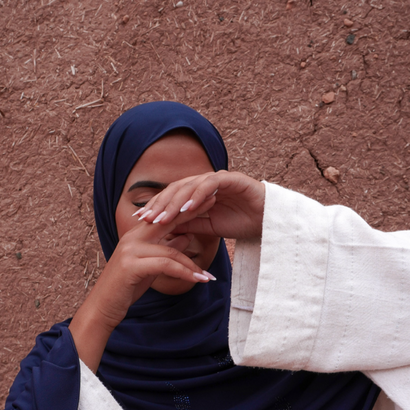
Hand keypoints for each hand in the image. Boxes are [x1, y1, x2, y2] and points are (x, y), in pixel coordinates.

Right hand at [69, 216, 214, 370]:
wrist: (102, 308)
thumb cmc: (126, 287)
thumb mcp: (150, 265)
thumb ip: (166, 249)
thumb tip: (187, 236)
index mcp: (136, 234)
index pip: (164, 216)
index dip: (185, 208)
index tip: (206, 200)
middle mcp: (132, 237)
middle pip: (168, 221)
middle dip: (192, 213)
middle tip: (214, 203)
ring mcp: (130, 250)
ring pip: (171, 250)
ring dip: (193, 265)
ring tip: (209, 277)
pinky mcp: (131, 266)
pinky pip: (166, 265)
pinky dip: (184, 273)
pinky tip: (198, 280)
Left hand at [136, 171, 264, 240]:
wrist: (269, 222)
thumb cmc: (241, 222)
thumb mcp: (209, 228)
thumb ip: (189, 225)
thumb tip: (164, 230)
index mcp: (198, 193)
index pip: (171, 197)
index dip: (156, 207)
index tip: (140, 220)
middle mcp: (205, 182)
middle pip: (176, 189)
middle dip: (159, 203)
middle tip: (145, 218)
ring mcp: (218, 178)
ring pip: (190, 185)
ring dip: (175, 202)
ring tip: (163, 217)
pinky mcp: (231, 179)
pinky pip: (210, 184)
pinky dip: (198, 195)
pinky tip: (187, 208)